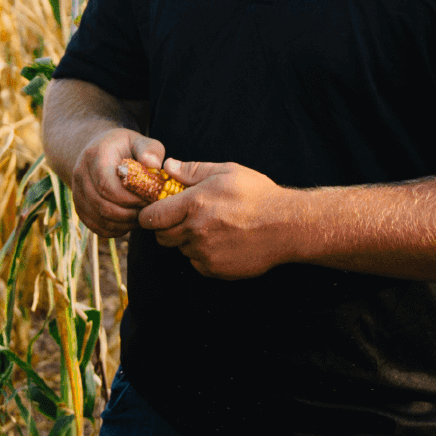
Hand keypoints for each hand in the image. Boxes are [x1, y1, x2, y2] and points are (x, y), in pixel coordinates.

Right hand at [69, 126, 168, 237]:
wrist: (97, 151)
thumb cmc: (124, 147)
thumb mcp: (138, 141)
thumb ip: (150, 150)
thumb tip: (154, 164)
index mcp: (95, 156)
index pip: (107, 185)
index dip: (130, 198)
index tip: (149, 199)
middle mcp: (80, 175)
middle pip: (103, 206)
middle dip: (130, 214)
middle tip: (148, 212)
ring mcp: (77, 193)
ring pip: (100, 219)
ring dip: (124, 223)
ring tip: (141, 217)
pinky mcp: (79, 208)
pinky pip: (97, 227)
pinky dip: (116, 230)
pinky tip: (129, 222)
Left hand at [136, 158, 295, 278]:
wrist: (287, 226)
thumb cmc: (258, 196)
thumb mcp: (227, 172)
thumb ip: (193, 170)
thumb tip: (167, 166)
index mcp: (194, 204)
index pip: (152, 216)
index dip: (148, 215)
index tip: (153, 213)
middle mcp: (195, 230)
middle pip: (161, 236)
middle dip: (166, 228)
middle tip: (181, 219)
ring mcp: (204, 252)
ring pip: (180, 249)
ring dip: (186, 241)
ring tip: (209, 228)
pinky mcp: (215, 269)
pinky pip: (196, 263)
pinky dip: (201, 255)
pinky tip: (220, 242)